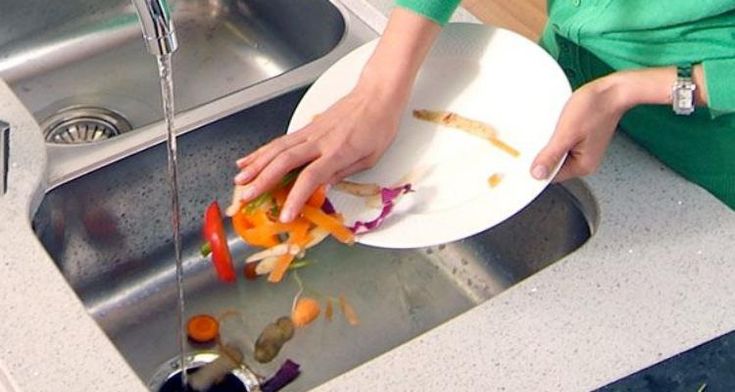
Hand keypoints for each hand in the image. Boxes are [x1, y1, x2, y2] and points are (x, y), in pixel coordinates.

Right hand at [234, 82, 405, 221]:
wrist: (377, 95)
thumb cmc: (378, 126)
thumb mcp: (369, 159)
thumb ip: (342, 174)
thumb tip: (321, 189)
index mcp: (338, 152)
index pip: (311, 177)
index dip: (295, 197)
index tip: (285, 215)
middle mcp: (320, 141)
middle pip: (284, 161)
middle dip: (262, 181)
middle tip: (246, 197)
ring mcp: (310, 132)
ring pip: (276, 149)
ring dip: (255, 165)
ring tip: (239, 180)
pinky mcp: (307, 126)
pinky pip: (280, 141)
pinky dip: (262, 151)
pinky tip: (249, 159)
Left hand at [531, 65, 708, 181]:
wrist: (612, 90)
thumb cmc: (595, 108)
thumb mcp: (566, 133)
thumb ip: (551, 156)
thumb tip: (537, 174)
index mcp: (582, 166)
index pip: (551, 176)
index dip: (535, 169)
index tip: (523, 161)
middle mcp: (584, 161)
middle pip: (553, 166)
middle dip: (541, 154)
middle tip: (535, 140)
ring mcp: (583, 150)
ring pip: (556, 153)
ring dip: (548, 144)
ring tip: (549, 129)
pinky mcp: (581, 139)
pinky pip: (562, 143)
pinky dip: (555, 137)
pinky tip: (555, 126)